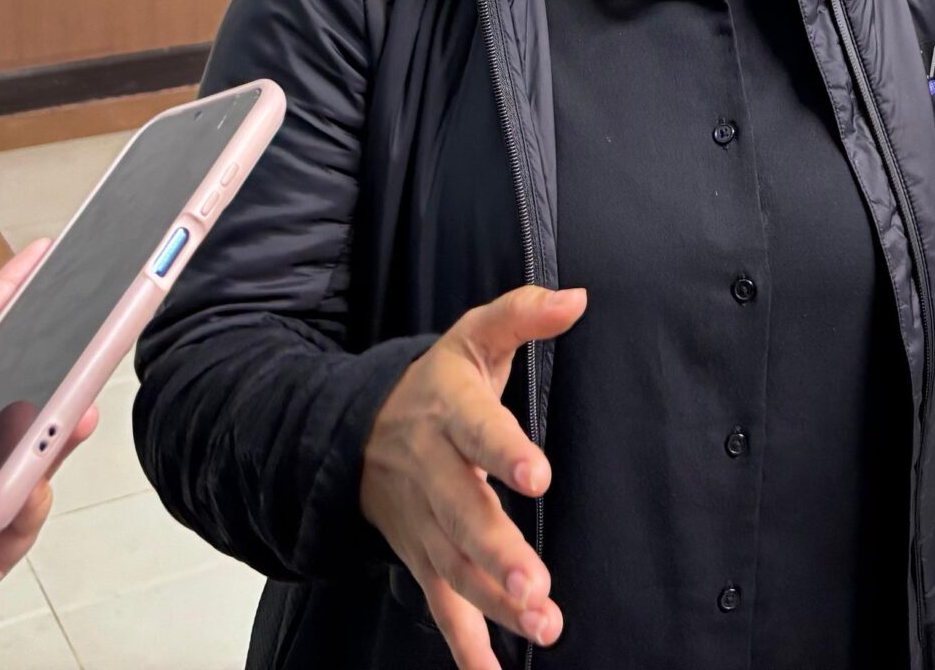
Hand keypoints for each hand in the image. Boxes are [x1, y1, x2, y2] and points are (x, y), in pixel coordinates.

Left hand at [0, 239, 91, 669]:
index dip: (0, 302)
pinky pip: (20, 524)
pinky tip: (27, 487)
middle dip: (52, 362)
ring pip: (26, 457)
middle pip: (10, 396)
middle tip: (89, 330)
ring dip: (55, 429)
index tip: (38, 262)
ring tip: (74, 406)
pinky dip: (30, 504)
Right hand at [361, 285, 587, 669]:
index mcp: (448, 412)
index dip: (505, 452)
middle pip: (463, 514)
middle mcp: (433, 472)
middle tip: (536, 584)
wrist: (356, 433)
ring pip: (456, 566)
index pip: (478, 430)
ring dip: (495, 602)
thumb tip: (578, 298)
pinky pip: (440, 604)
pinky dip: (464, 642)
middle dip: (498, 552)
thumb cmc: (435, 383)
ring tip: (542, 622)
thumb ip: (523, 314)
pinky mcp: (422, 557)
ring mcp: (424, 522)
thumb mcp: (473, 337)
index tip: (539, 475)